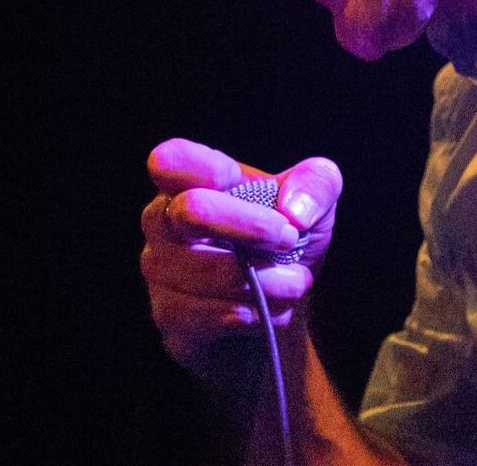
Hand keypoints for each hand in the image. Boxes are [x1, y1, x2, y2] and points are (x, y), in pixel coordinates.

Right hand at [140, 138, 342, 379]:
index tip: (249, 187)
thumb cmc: (286, 240)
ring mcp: (159, 269)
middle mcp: (164, 221)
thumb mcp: (315, 202)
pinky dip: (241, 314)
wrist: (281, 303)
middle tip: (291, 239)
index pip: (170, 161)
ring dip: (260, 281)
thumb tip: (295, 211)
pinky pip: (195, 315)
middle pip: (189, 212)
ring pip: (198, 272)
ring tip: (296, 283)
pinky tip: (265, 311)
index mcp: (192, 181)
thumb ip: (316, 184)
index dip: (207, 169)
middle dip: (250, 226)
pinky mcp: (167, 314)